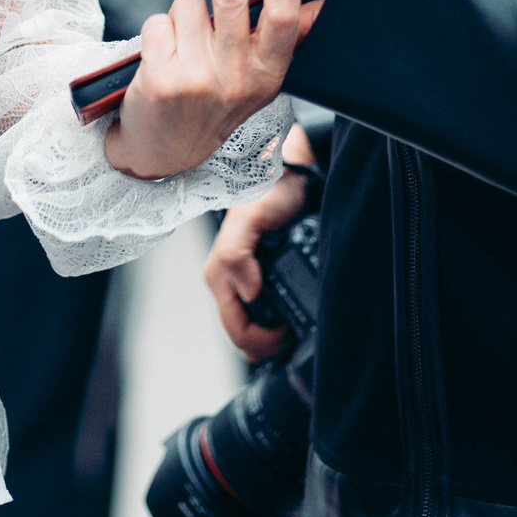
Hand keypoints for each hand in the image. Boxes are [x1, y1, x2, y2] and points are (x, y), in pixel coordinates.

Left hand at [103, 0, 301, 179]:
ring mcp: (199, 80)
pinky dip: (157, 31)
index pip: (282, 13)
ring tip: (182, 47)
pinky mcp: (163, 81)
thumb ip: (279, 40)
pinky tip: (160, 61)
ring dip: (181, 13)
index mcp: (269, 73)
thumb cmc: (211, 103)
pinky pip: (158, 23)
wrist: (163, 153)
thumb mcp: (256, 80)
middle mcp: (238, 78)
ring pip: (187, 4)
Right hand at [206, 123, 315, 359]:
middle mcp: (229, 282)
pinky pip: (264, 315)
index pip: (236, 329)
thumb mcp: (250, 219)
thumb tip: (248, 293)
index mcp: (219, 274)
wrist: (289, 173)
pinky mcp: (258, 279)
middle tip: (295, 333)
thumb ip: (237, 254)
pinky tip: (295, 315)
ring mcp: (243, 282)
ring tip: (297, 326)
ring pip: (253, 328)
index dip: (261, 341)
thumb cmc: (268, 191)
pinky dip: (279, 322)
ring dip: (273, 336)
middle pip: (243, 335)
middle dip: (267, 343)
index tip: (287, 333)